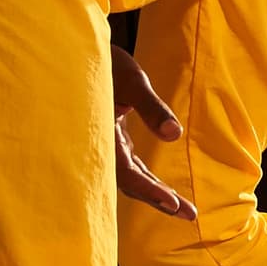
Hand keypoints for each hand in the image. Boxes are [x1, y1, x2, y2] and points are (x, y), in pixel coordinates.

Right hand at [113, 47, 196, 218]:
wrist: (77, 50)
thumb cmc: (103, 62)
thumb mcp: (131, 79)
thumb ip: (152, 108)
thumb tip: (175, 134)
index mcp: (101, 134)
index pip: (126, 172)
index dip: (148, 190)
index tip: (172, 203)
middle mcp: (101, 144)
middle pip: (131, 182)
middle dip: (160, 200)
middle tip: (189, 215)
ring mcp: (106, 143)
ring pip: (130, 176)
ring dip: (155, 193)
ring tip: (182, 209)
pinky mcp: (111, 137)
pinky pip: (128, 164)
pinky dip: (145, 178)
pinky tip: (161, 188)